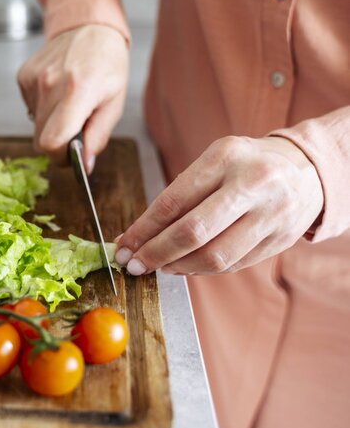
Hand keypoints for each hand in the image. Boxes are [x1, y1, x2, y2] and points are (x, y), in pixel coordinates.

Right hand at [17, 24, 128, 172]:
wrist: (88, 26)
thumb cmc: (107, 64)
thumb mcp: (115, 103)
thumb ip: (98, 137)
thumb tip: (84, 165)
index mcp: (77, 91)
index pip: (52, 141)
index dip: (60, 157)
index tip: (71, 155)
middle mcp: (50, 84)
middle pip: (40, 139)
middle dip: (57, 143)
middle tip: (74, 131)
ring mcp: (33, 79)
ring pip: (34, 125)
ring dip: (51, 124)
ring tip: (68, 104)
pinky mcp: (23, 76)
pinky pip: (30, 108)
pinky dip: (43, 108)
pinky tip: (57, 92)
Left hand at [115, 136, 323, 274]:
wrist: (305, 169)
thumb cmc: (243, 165)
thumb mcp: (212, 162)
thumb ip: (177, 196)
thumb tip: (135, 236)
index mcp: (225, 158)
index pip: (173, 201)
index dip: (143, 229)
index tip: (123, 245)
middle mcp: (252, 184)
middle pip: (193, 232)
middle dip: (156, 253)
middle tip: (135, 265)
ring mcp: (271, 214)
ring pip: (215, 256)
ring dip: (179, 266)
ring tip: (160, 266)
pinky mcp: (282, 239)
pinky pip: (233, 264)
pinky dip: (202, 269)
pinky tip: (186, 265)